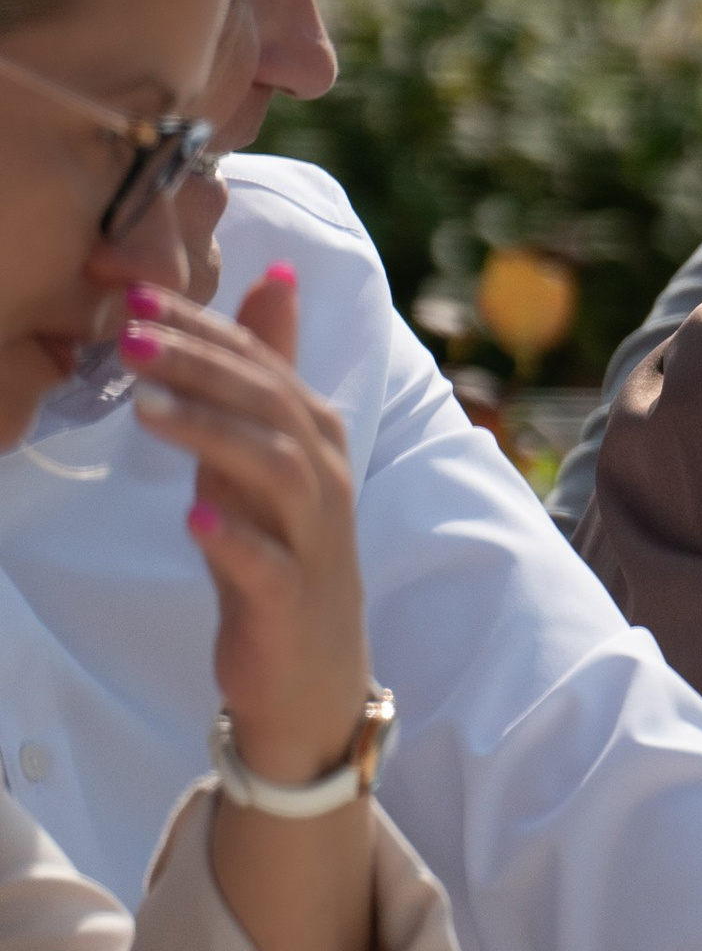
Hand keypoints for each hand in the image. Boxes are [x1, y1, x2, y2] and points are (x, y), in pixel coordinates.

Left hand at [124, 273, 364, 788]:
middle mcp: (324, 475)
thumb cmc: (280, 552)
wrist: (311, 672)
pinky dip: (235, 538)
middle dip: (198, 364)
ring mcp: (314, 537)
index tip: (136, 294)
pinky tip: (194, 518)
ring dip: (210, 433)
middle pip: (267, 403)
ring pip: (274, 468)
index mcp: (314, 432)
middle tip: (128, 337)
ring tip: (145, 408)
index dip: (200, 325)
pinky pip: (269, 563)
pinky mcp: (294, 598)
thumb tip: (274, 278)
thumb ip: (269, 371)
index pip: (258, 361)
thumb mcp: (266, 454)